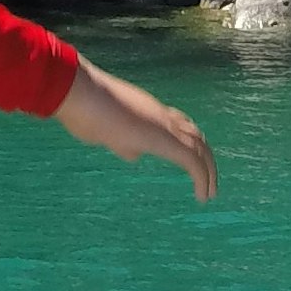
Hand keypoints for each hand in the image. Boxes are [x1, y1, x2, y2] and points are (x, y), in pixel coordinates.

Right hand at [54, 61, 217, 200]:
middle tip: (209, 180)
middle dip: (204, 158)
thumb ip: (122, 143)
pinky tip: (202, 196)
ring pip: (199, 147)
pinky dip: (202, 178)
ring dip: (208, 171)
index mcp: (148, 111)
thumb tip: (135, 155)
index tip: (192, 160)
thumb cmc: (84, 111)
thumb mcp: (104, 132)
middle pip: (195, 135)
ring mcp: (164, 124)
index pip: (179, 125)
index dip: (189, 143)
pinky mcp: (164, 138)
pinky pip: (193, 161)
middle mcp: (161, 115)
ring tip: (209, 192)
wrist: (80, 94)